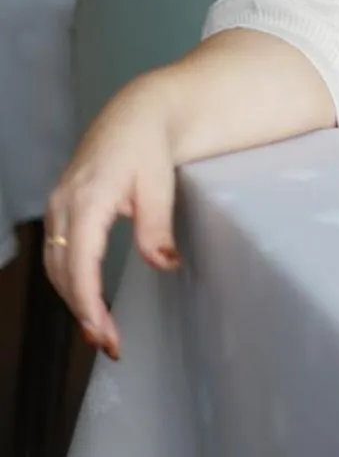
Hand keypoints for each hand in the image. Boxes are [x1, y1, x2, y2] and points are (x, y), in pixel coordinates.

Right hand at [44, 81, 180, 360]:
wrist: (138, 112)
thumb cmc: (150, 145)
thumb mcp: (160, 184)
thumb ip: (157, 227)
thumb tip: (164, 265)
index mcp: (88, 198)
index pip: (80, 264)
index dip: (89, 304)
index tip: (105, 335)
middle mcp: (63, 203)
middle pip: (63, 271)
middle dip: (82, 311)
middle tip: (109, 344)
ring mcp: (58, 205)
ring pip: (56, 265)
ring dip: (74, 300)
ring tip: (101, 331)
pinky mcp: (61, 207)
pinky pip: (58, 252)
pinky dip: (70, 280)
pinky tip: (88, 300)